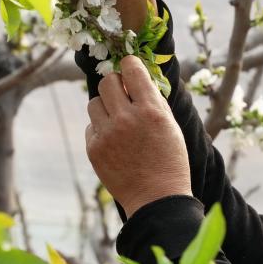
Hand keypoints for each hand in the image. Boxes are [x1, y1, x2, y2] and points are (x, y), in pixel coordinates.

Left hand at [85, 56, 190, 217]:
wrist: (156, 199)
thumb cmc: (169, 160)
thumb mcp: (170, 126)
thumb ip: (154, 100)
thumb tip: (137, 77)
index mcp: (150, 110)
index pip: (131, 69)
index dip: (129, 64)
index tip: (129, 67)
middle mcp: (126, 118)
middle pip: (107, 81)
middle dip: (115, 84)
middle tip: (123, 95)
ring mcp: (107, 134)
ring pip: (94, 102)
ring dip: (105, 106)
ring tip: (118, 121)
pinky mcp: (94, 148)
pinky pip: (91, 126)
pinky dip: (101, 129)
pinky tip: (115, 143)